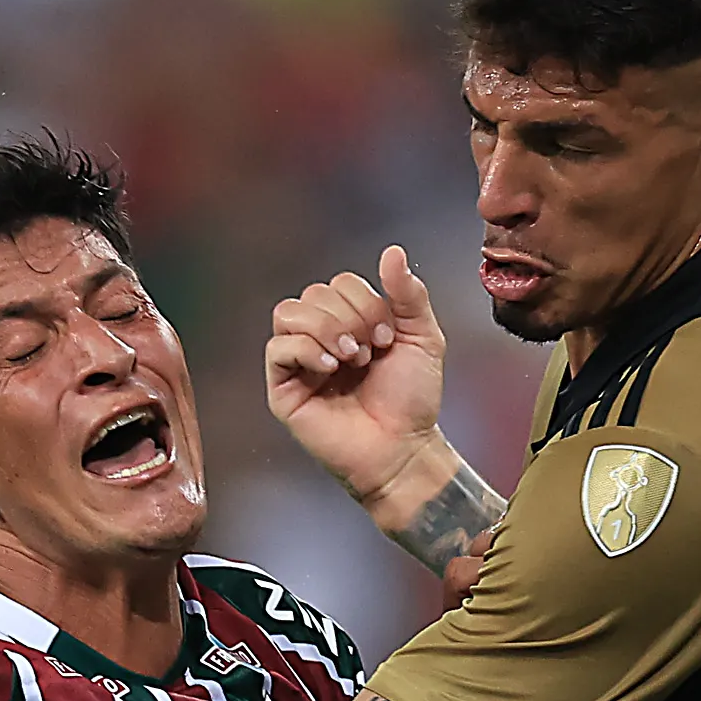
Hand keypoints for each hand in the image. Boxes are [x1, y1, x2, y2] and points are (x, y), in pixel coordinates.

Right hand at [265, 246, 454, 511]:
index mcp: (351, 322)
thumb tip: (393, 252)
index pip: (340, 283)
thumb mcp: (423, 338)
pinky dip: (305, 349)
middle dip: (348, 315)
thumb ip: (409, 294)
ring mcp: (299, 362)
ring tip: (351, 357)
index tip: (387, 338)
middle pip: (314, 293)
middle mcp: (320, 337)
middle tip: (370, 351)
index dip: (365, 301)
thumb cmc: (411, 400)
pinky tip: (331, 367)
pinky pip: (277, 348)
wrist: (402, 448)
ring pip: (288, 313)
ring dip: (325, 327)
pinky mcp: (283, 388)